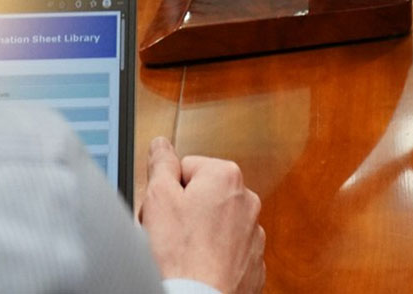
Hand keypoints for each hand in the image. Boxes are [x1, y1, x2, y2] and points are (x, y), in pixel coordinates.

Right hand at [140, 137, 264, 293]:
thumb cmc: (179, 256)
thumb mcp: (158, 198)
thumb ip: (161, 164)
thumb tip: (162, 146)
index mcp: (226, 176)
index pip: (186, 168)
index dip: (168, 189)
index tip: (163, 209)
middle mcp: (247, 201)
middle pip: (203, 194)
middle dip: (184, 210)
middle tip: (169, 232)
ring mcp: (254, 234)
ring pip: (215, 224)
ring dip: (199, 234)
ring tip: (182, 253)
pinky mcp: (253, 263)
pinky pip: (227, 251)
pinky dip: (213, 257)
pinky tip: (197, 267)